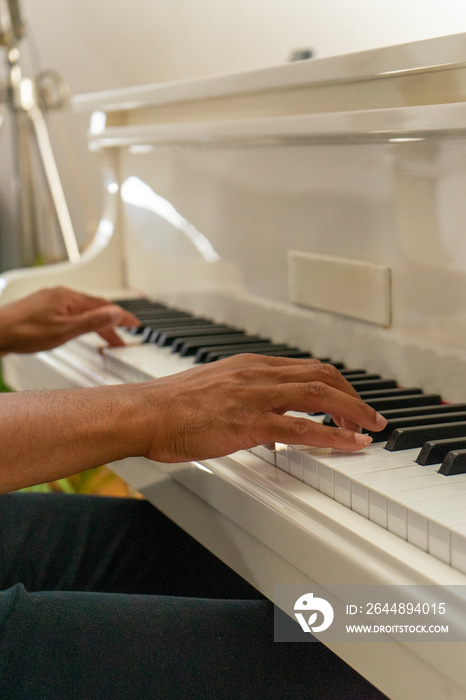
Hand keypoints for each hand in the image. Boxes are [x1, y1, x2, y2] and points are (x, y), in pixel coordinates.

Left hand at [0, 286, 138, 353]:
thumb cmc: (24, 331)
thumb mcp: (65, 331)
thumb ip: (92, 322)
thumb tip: (115, 314)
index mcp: (69, 298)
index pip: (104, 305)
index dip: (121, 316)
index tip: (134, 324)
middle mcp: (60, 295)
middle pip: (93, 308)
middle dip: (110, 323)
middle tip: (122, 338)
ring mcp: (49, 301)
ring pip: (80, 311)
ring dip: (95, 324)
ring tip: (104, 338)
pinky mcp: (40, 309)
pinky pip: (69, 313)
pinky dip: (81, 322)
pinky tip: (77, 330)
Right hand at [141, 354, 387, 461]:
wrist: (144, 412)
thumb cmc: (170, 406)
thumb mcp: (213, 392)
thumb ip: (243, 402)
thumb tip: (268, 427)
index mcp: (248, 365)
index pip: (303, 368)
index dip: (332, 383)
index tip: (345, 398)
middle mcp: (256, 374)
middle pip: (320, 376)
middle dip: (351, 394)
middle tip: (367, 413)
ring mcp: (255, 396)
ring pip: (319, 396)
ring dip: (352, 411)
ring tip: (370, 426)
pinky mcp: (250, 421)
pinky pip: (304, 429)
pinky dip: (334, 436)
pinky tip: (350, 442)